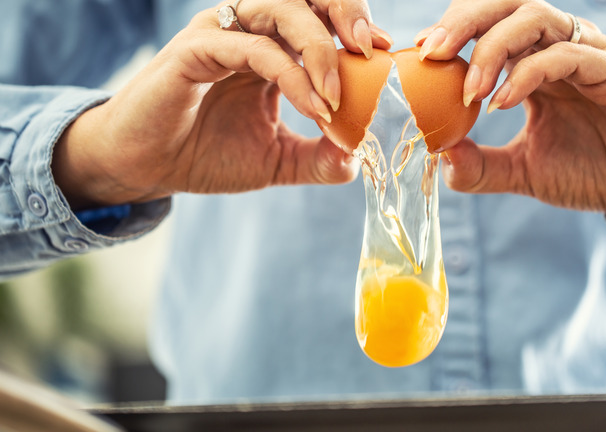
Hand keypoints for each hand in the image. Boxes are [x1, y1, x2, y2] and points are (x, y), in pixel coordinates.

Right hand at [53, 0, 392, 209]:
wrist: (147, 168)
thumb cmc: (206, 154)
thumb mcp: (277, 159)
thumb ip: (320, 157)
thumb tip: (360, 158)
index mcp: (270, 45)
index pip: (320, 16)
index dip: (355, 26)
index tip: (384, 54)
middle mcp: (248, 29)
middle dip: (346, 11)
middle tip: (371, 49)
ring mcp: (221, 33)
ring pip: (281, 9)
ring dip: (320, 46)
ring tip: (338, 94)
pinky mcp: (195, 49)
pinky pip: (254, 49)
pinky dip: (291, 76)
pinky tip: (314, 107)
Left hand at [415, 0, 605, 229]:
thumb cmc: (592, 170)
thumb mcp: (524, 171)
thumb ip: (481, 165)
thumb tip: (438, 158)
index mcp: (536, 63)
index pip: (490, 26)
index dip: (454, 31)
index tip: (421, 57)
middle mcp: (562, 48)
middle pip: (509, 6)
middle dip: (465, 20)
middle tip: (432, 52)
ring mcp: (591, 55)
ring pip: (537, 18)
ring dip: (494, 47)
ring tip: (469, 89)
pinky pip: (570, 55)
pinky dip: (530, 72)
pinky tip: (503, 103)